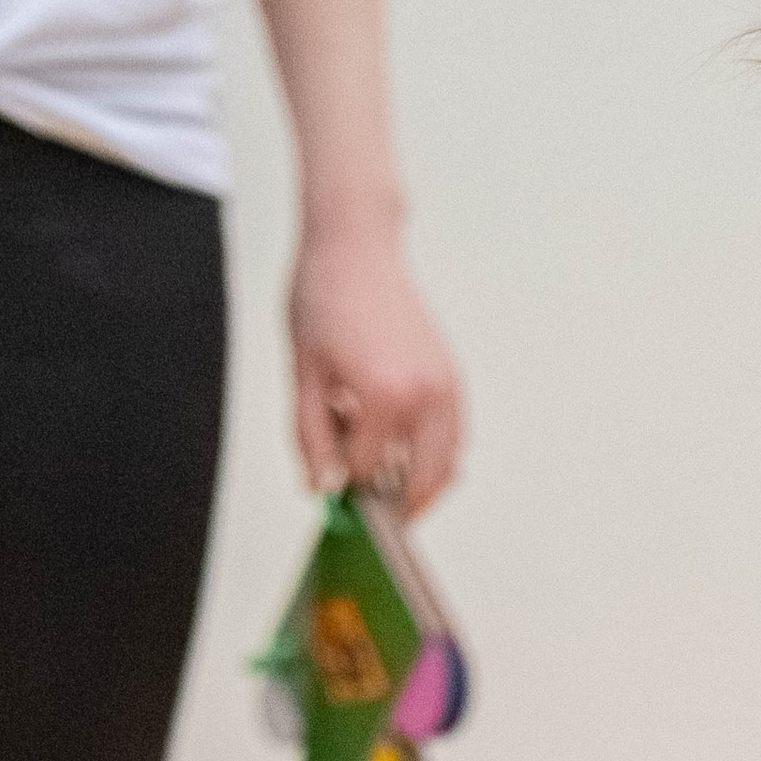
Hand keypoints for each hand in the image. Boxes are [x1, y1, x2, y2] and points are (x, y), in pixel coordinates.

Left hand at [289, 216, 462, 512]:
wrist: (356, 244)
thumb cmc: (326, 295)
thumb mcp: (304, 372)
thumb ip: (311, 436)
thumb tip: (321, 486)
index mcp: (383, 397)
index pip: (368, 471)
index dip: (347, 484)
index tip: (334, 489)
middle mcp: (424, 397)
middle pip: (420, 483)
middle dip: (396, 505)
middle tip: (375, 515)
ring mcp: (445, 387)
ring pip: (447, 466)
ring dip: (423, 486)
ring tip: (396, 494)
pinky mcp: (453, 377)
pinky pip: (456, 438)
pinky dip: (439, 459)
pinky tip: (413, 460)